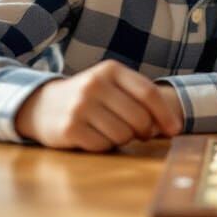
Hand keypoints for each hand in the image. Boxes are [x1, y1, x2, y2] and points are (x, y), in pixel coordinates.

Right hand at [14, 60, 183, 151]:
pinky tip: (95, 137)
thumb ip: (138, 96)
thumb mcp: (111, 84)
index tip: (175, 130)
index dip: (165, 114)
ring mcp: (80, 106)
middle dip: (144, 131)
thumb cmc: (89, 97)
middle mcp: (95, 85)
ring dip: (124, 139)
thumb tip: (170, 125)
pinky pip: (103, 146)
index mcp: (111, 70)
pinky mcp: (68, 128)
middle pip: (139, 117)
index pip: (148, 94)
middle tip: (140, 134)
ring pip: (123, 134)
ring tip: (113, 131)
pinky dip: (105, 146)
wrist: (41, 105)